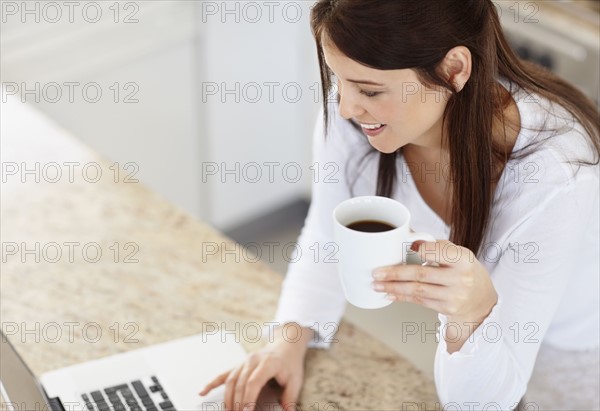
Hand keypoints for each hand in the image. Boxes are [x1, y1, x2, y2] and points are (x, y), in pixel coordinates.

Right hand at [199, 324, 312, 410]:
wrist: (285, 346)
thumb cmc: (290, 364)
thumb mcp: (296, 380)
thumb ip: (290, 397)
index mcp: (268, 363)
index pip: (254, 381)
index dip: (248, 397)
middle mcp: (253, 360)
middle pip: (240, 383)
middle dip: (237, 402)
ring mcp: (244, 362)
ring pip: (230, 380)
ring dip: (227, 398)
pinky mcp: (238, 365)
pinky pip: (223, 374)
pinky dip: (212, 384)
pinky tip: (203, 392)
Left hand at [371, 240, 497, 351]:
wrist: (481, 300)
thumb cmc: (465, 271)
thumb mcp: (458, 254)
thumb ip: (437, 246)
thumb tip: (413, 239)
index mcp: (463, 259)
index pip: (437, 252)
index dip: (420, 249)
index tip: (404, 248)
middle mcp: (460, 278)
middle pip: (421, 274)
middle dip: (395, 274)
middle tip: (376, 272)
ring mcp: (454, 296)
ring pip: (417, 290)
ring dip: (393, 287)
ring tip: (377, 284)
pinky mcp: (447, 308)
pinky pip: (419, 301)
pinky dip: (402, 297)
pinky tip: (389, 293)